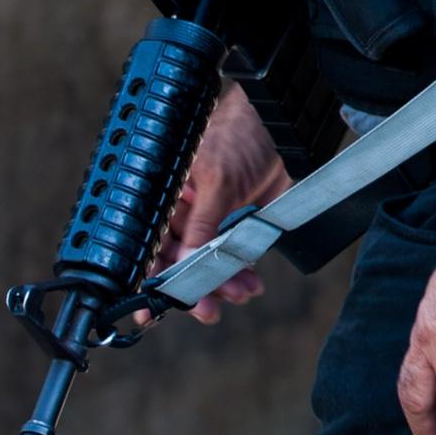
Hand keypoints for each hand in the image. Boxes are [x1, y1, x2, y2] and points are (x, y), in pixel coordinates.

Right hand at [156, 84, 292, 323]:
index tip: (152, 309)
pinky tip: (249, 282)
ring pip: (208, 264)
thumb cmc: (241, 132)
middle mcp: (185, 211)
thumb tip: (183, 267)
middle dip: (194, 288)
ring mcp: (212, 218)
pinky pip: (234, 256)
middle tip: (207, 310)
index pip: (150, 243)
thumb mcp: (217, 180)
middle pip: (179, 262)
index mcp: (166, 195)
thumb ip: (202, 226)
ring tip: (240, 292)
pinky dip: (241, 272)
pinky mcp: (239, 222)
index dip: (151, 278)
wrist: (285, 124)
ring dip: (222, 283)